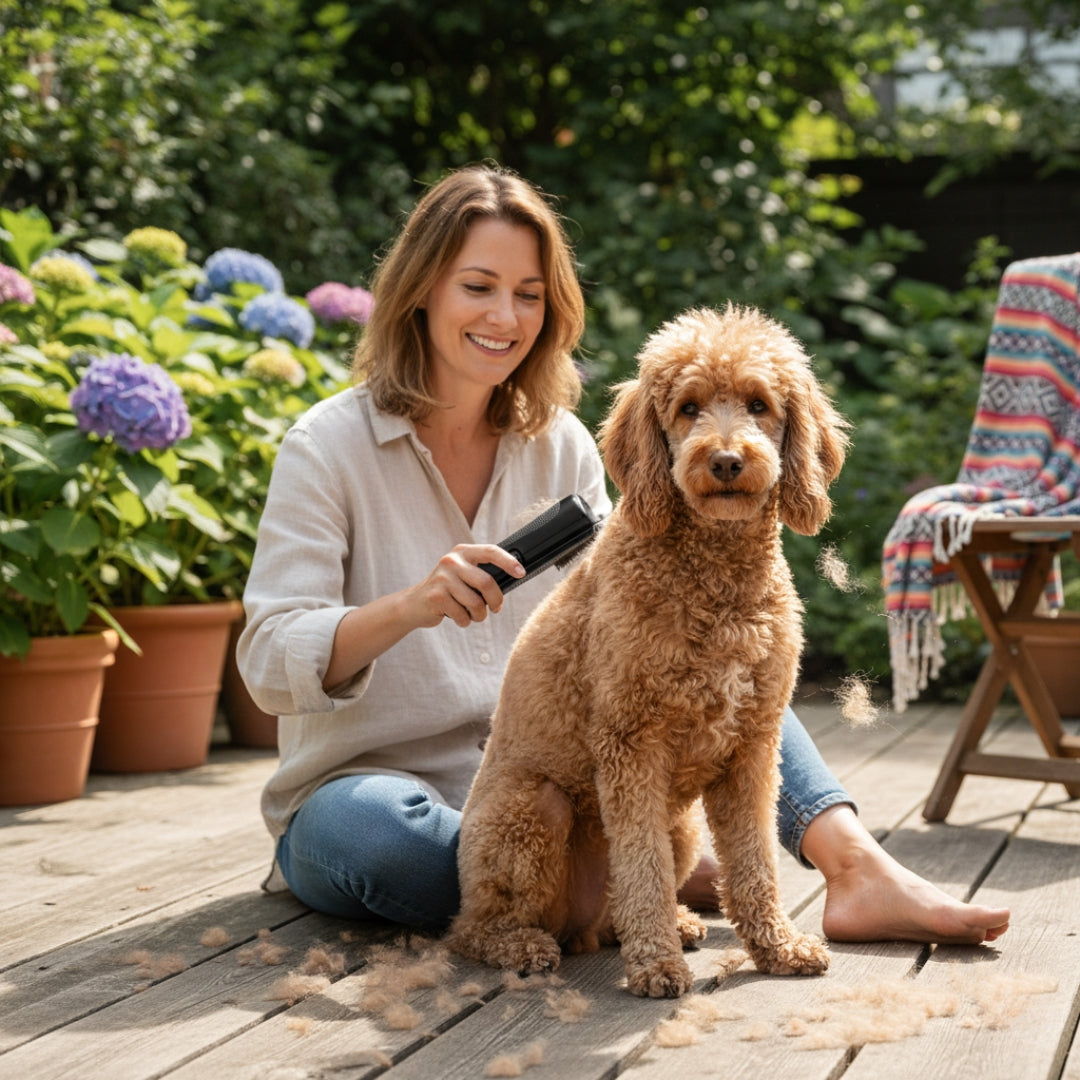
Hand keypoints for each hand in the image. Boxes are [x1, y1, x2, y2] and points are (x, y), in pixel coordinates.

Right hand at [408, 544, 524, 628]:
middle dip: (495, 600)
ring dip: (479, 615)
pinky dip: (465, 621)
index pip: (491, 551)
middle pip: (486, 582)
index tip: (521, 572)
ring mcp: (442, 578)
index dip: (509, 562)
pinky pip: (462, 615)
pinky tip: (458, 616)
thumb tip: (513, 578)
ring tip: (473, 614)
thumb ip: (481, 573)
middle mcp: (451, 561)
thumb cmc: (447, 591)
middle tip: (495, 608)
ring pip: (476, 603)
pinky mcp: (436, 596)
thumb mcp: (463, 574)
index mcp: (462, 552)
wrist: (414, 604)